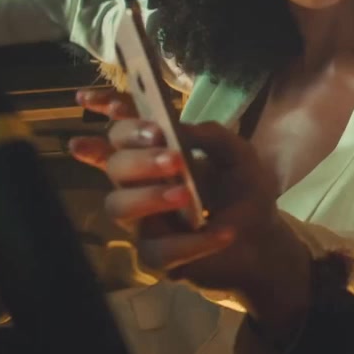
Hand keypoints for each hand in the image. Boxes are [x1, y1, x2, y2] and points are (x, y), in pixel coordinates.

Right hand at [67, 94, 312, 335]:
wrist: (264, 240)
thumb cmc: (244, 192)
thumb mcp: (240, 156)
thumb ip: (213, 136)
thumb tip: (181, 128)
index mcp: (157, 152)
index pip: (122, 129)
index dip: (104, 110)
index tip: (88, 98)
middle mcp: (141, 183)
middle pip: (116, 165)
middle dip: (138, 157)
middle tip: (172, 157)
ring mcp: (144, 220)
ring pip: (118, 205)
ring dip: (150, 196)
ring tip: (185, 195)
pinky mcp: (155, 256)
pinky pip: (158, 250)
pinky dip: (192, 242)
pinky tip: (222, 233)